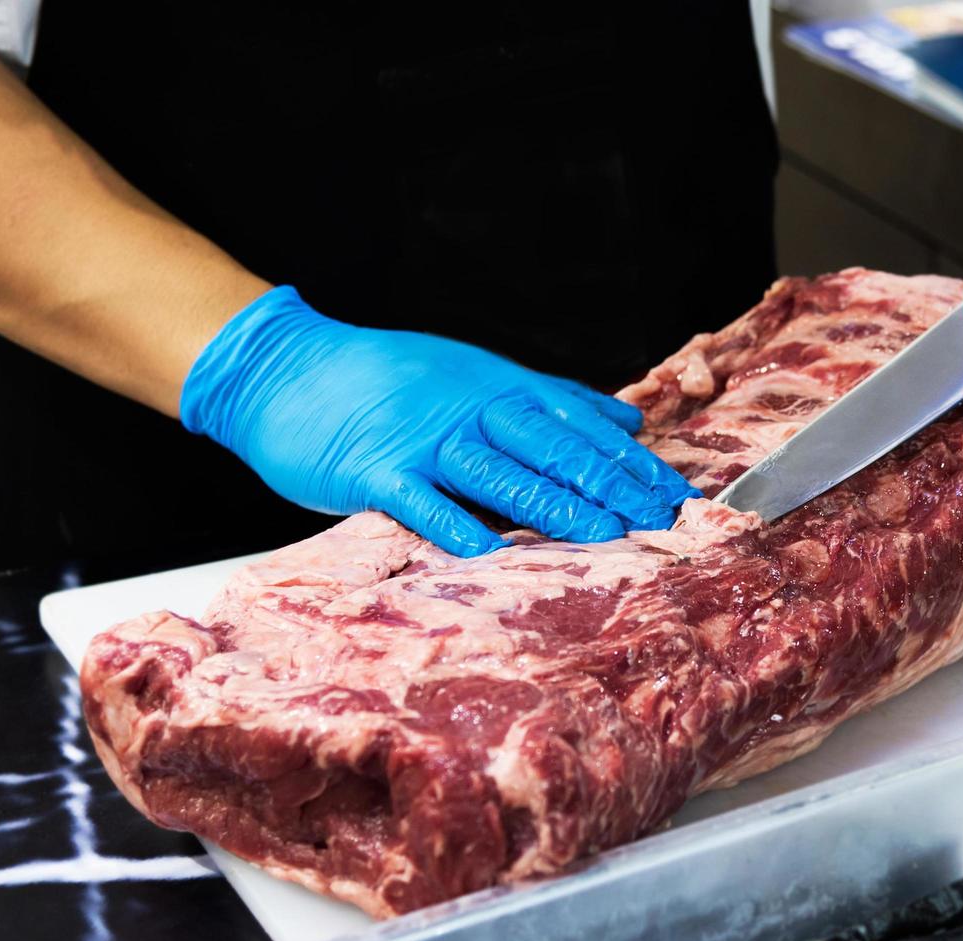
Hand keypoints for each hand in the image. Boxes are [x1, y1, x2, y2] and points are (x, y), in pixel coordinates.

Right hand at [181, 287, 696, 556]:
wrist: (286, 368)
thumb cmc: (385, 379)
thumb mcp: (474, 372)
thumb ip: (552, 397)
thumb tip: (626, 416)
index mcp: (497, 385)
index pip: (580, 423)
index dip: (630, 461)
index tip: (676, 494)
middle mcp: (468, 407)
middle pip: (551, 446)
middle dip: (611, 484)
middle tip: (661, 519)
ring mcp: (420, 438)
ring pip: (497, 472)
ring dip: (551, 505)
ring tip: (601, 536)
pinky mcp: (372, 469)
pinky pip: (418, 500)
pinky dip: (452, 523)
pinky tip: (487, 551)